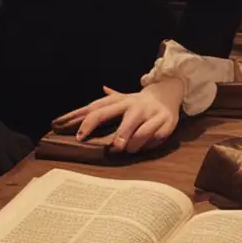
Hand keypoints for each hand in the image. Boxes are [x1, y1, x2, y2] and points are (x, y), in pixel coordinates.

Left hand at [52, 80, 184, 153]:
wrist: (167, 94)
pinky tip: (142, 147)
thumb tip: (82, 103)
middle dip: (111, 129)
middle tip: (106, 145)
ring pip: (140, 129)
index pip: (98, 108)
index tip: (74, 134)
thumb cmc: (137, 103)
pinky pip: (154, 137)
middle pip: (119, 116)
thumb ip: (102, 104)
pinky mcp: (165, 123)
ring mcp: (150, 114)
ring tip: (123, 148)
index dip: (86, 120)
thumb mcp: (120, 100)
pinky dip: (146, 144)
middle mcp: (134, 106)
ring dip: (130, 140)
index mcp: (120, 101)